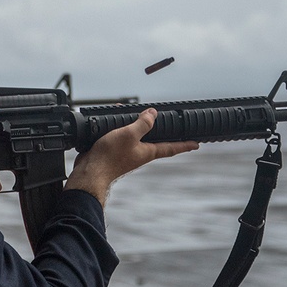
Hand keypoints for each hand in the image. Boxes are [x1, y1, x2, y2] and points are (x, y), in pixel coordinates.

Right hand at [64, 108, 197, 206]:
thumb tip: (153, 114)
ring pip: (138, 137)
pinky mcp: (114, 151)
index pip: (171, 148)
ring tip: (140, 115)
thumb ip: (143, 124)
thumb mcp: (129, 135)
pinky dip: (122, 126)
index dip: (184, 145)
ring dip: (140, 126)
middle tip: (171, 127)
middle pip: (155, 141)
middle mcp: (139, 153)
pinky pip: (123, 136)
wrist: (90, 172)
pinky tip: (115, 119)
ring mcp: (127, 153)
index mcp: (148, 151)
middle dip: (162, 132)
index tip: (196, 144)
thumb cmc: (110, 156)